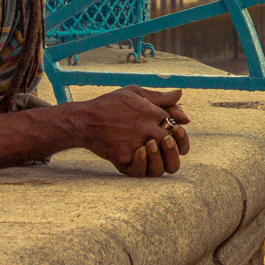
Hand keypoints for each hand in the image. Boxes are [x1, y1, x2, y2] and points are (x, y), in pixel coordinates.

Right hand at [69, 86, 190, 177]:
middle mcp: (146, 130)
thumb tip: (180, 94)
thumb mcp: (134, 93)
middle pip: (173, 145)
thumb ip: (159, 96)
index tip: (171, 128)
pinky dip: (143, 167)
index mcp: (152, 113)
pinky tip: (139, 157)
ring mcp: (135, 146)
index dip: (178, 129)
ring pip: (160, 165)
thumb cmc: (109, 104)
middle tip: (166, 143)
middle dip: (174, 145)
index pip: (177, 124)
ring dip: (161, 159)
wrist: (84, 120)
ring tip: (152, 150)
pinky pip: (140, 172)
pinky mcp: (123, 159)